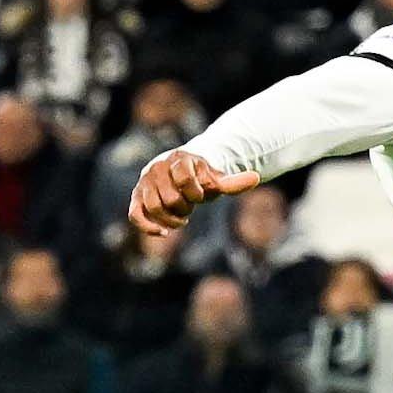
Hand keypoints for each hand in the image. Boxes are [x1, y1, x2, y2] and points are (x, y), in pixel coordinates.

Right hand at [129, 148, 260, 234]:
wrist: (177, 173)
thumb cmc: (200, 178)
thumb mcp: (217, 180)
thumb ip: (233, 183)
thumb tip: (256, 178)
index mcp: (179, 160)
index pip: (184, 178)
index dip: (196, 192)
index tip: (202, 195)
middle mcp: (157, 168)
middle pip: (170, 198)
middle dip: (185, 207)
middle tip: (191, 206)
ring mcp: (145, 183)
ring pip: (155, 207)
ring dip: (172, 219)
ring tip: (182, 217)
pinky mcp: (136, 198)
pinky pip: (135, 215)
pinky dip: (149, 227)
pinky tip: (164, 233)